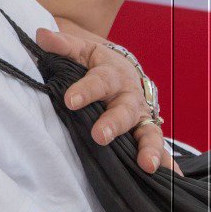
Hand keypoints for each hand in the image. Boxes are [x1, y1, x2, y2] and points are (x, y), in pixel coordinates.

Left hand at [36, 27, 179, 174]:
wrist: (124, 70)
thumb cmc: (97, 64)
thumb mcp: (81, 50)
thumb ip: (62, 46)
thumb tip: (41, 36)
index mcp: (111, 75)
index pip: (98, 81)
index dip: (85, 90)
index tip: (70, 100)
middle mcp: (130, 97)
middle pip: (123, 110)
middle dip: (113, 123)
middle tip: (99, 136)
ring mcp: (141, 116)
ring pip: (148, 132)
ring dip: (148, 148)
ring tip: (146, 165)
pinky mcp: (147, 131)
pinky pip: (158, 147)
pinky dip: (166, 162)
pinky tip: (171, 175)